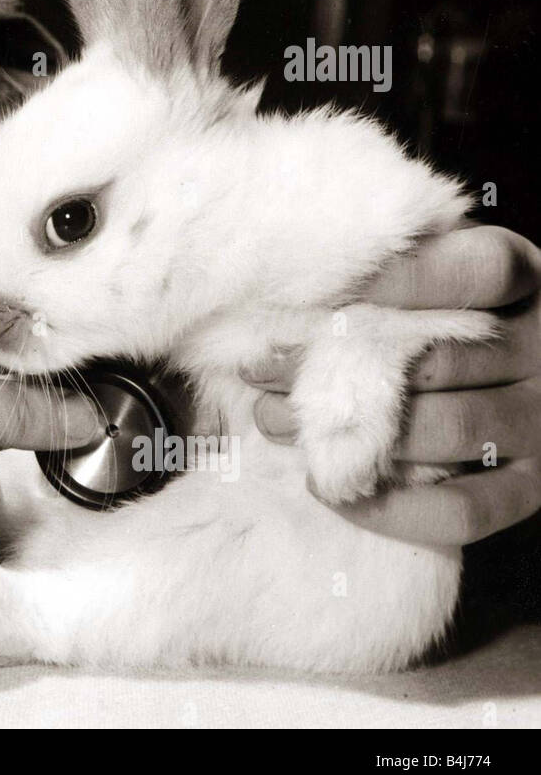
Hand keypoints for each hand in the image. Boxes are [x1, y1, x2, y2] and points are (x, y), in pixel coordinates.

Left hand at [242, 226, 540, 545]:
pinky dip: (389, 506)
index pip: (480, 270)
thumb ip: (397, 265)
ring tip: (273, 419)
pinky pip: (463, 510)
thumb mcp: (440, 270)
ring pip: (447, 429)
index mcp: (527, 284)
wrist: (509, 379)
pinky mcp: (530, 490)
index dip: (402, 277)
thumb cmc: (446, 311)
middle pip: (442, 360)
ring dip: (349, 431)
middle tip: (261, 367)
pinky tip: (327, 486)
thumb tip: (304, 279)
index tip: (314, 290)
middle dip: (335, 364)